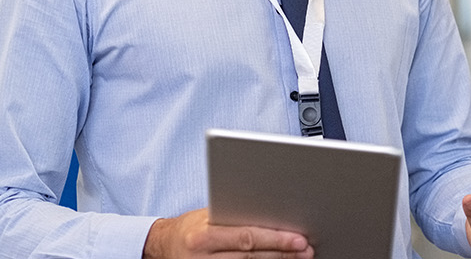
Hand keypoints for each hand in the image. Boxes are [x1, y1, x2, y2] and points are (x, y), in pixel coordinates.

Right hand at [143, 208, 313, 258]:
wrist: (164, 245)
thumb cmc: (191, 227)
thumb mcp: (209, 217)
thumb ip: (235, 217)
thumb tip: (272, 216)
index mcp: (204, 236)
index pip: (246, 238)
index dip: (276, 239)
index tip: (299, 239)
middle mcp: (204, 257)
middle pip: (251, 257)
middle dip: (282, 253)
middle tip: (306, 249)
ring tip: (298, 258)